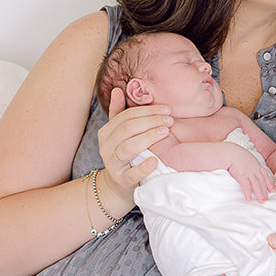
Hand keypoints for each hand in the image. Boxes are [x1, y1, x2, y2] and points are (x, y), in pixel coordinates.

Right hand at [96, 87, 172, 203]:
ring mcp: (113, 164)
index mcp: (106, 132)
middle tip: (169, 121)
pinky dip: (143, 167)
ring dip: (148, 138)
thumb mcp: (120, 133)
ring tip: (165, 133)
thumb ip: (119, 112)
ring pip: (128, 147)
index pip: (127, 116)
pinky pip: (131, 173)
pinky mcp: (121, 180)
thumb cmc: (124, 154)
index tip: (166, 110)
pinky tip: (155, 160)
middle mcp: (106, 147)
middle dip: (150, 122)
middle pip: (128, 129)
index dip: (147, 111)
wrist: (119, 185)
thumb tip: (118, 89)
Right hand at [226, 145, 274, 202]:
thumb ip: (250, 163)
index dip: (269, 183)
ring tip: (261, 201)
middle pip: (262, 182)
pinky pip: (246, 186)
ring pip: (257, 185)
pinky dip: (248, 193)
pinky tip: (249, 199)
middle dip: (265, 191)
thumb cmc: (236, 154)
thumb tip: (249, 166)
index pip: (265, 175)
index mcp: (256, 164)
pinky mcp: (242, 176)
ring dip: (260, 193)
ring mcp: (249, 173)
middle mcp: (255, 169)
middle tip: (266, 199)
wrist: (230, 152)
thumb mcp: (247, 157)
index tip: (271, 189)